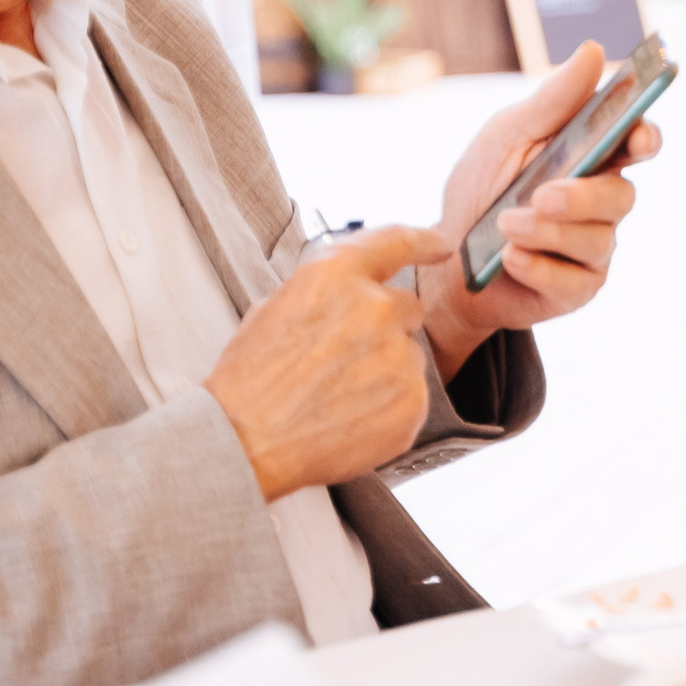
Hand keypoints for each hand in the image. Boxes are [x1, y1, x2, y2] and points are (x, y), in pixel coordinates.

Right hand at [206, 224, 450, 500]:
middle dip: (384, 327)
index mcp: (337, 274)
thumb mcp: (273, 308)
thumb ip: (325, 290)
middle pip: (407, 307)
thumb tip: (351, 292)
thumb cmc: (250, 380)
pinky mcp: (412, 401)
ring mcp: (398, 355)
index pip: (398, 241)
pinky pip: (412, 396)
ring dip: (385, 369)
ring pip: (408, 355)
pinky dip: (390, 407)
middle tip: (344, 359)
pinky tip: (351, 419)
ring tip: (338, 396)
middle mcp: (376, 307)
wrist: (244, 445)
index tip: (440, 243)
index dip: (425, 240)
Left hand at [421, 42, 660, 374]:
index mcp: (592, 156)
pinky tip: (509, 258)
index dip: (646, 138)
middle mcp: (602, 202)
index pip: (638, 142)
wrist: (445, 259)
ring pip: (597, 239)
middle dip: (581, 197)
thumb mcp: (507, 136)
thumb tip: (593, 50)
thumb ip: (552, 101)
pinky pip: (573, 280)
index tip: (638, 137)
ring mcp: (593, 247)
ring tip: (505, 225)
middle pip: (622, 195)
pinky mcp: (578, 288)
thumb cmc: (482, 187)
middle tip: (540, 195)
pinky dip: (536, 266)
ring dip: (546, 231)